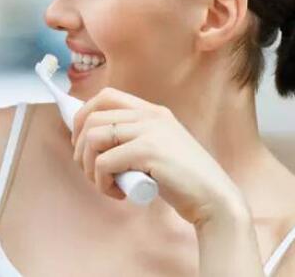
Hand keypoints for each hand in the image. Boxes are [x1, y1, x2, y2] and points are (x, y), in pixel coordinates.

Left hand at [72, 87, 246, 225]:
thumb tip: (89, 140)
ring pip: (93, 138)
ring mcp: (149, 131)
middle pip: (91, 118)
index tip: (80, 142)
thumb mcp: (157, 147)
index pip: (105, 96)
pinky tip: (118, 194)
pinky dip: (101, 182)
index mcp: (152, 111)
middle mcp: (150, 115)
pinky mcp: (148, 152)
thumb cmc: (183, 180)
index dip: (83, 116)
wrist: (215, 199)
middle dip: (80, 148)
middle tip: (89, 171)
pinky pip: (103, 163)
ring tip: (104, 184)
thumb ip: (132, 138)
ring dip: (89, 167)